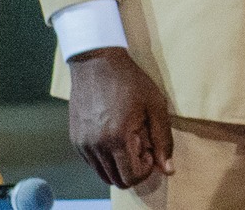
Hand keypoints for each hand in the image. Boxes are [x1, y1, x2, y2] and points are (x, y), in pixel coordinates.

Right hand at [67, 47, 173, 188]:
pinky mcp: (75, 140)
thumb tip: (168, 170)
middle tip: (141, 143)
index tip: (151, 147)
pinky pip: (93, 163)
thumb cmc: (130, 81)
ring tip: (129, 138)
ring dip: (120, 164)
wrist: (96, 64)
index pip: (132, 177)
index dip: (146, 167)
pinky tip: (115, 135)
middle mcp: (96, 146)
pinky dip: (106, 157)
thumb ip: (163, 140)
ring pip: (104, 174)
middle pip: (117, 180)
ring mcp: (82, 145)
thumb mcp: (155, 106)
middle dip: (133, 168)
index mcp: (117, 139)